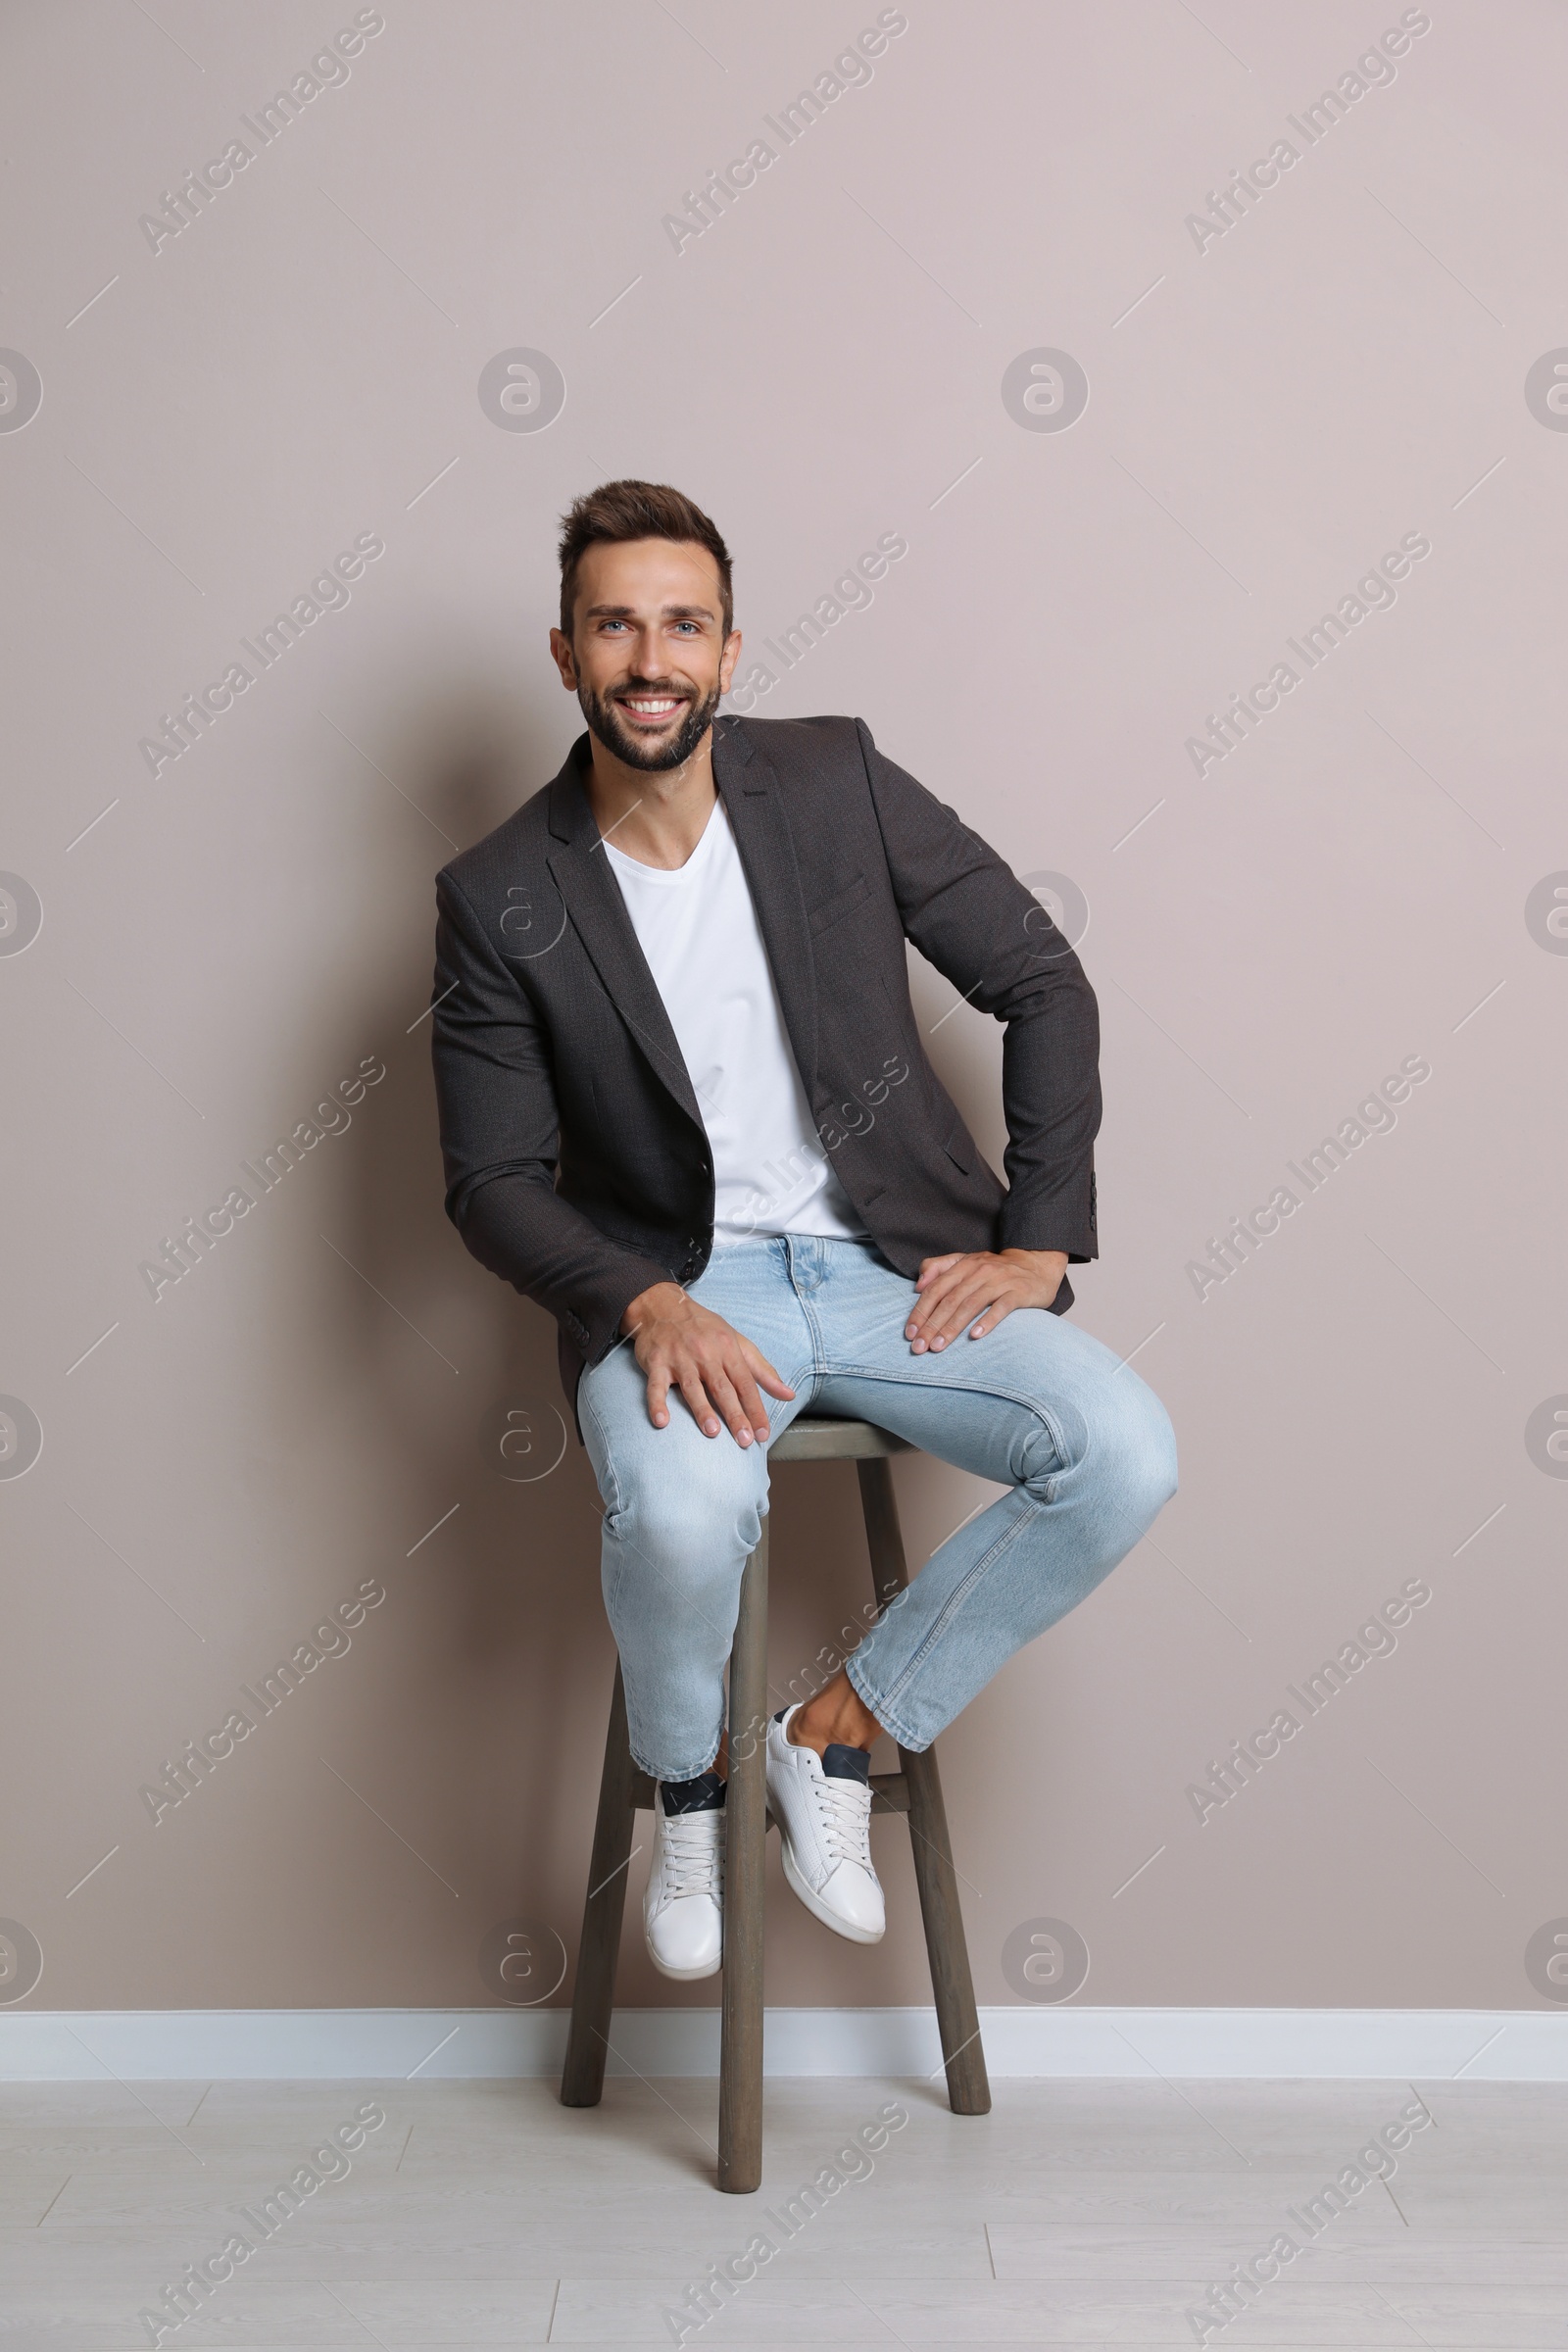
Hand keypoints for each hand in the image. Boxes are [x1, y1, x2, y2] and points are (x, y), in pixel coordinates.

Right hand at [621, 1281, 794, 1443]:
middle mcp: (705, 1353)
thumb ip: (763, 1370)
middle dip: (735, 1415)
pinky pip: (656, 1386)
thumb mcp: (737, 1342)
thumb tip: (788, 1394)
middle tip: (744, 1440)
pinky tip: (662, 1421)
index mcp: (728, 1349)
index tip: (763, 1433)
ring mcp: (679, 1358)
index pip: (746, 1384)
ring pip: (693, 1387)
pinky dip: (657, 1403)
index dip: (756, 1409)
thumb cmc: (704, 1328)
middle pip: (722, 1388)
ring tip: (712, 1431)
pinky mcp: (656, 1363)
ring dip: (702, 1410)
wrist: (663, 1307)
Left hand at [904, 1248, 1067, 1352]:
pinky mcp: (1019, 1292)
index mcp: (963, 1265)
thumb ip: (938, 1267)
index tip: (910, 1333)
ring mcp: (1000, 1281)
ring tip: (938, 1346)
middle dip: (932, 1325)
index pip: (936, 1289)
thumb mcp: (966, 1262)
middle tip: (919, 1347)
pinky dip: (988, 1321)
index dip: (920, 1311)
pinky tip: (975, 1336)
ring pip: (971, 1305)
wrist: (1036, 1265)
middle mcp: (979, 1271)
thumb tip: (918, 1285)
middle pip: (950, 1299)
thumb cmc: (994, 1270)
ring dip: (953, 1327)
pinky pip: (1002, 1307)